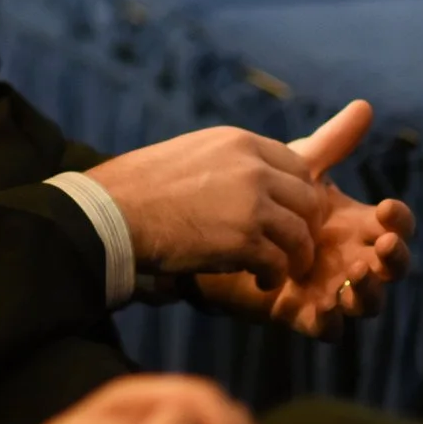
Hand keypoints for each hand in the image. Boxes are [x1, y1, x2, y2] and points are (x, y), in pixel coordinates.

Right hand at [85, 126, 326, 282]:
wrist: (114, 211)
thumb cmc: (143, 186)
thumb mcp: (194, 154)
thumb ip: (230, 163)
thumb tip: (254, 180)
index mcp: (239, 142)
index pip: (296, 164)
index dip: (299, 194)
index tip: (291, 214)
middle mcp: (253, 167)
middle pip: (308, 199)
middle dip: (306, 227)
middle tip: (293, 247)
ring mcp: (252, 204)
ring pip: (300, 234)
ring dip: (295, 257)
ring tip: (280, 269)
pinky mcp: (244, 241)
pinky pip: (279, 263)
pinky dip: (274, 276)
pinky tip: (260, 281)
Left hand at [189, 100, 413, 337]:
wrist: (217, 231)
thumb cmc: (265, 200)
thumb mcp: (298, 171)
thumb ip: (332, 144)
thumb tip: (365, 105)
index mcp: (358, 225)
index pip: (395, 225)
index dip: (399, 220)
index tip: (387, 207)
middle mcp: (353, 259)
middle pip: (392, 267)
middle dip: (395, 259)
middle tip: (383, 246)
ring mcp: (333, 288)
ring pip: (368, 301)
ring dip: (369, 292)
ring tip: (358, 276)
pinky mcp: (304, 313)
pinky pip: (329, 328)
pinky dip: (330, 321)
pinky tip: (324, 306)